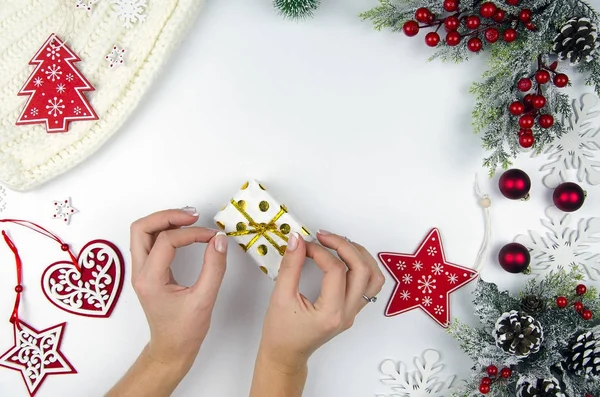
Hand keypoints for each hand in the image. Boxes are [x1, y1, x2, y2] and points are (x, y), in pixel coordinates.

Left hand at [129, 208, 227, 370]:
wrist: (171, 350)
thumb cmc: (184, 331)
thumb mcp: (204, 300)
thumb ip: (214, 268)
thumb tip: (219, 240)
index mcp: (150, 280)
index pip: (166, 241)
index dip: (192, 234)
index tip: (212, 237)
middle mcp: (140, 273)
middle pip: (142, 228)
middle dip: (167, 216)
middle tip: (192, 216)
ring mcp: (141, 271)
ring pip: (143, 232)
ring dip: (164, 221)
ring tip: (189, 220)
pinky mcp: (148, 272)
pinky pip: (150, 241)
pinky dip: (165, 231)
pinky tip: (184, 232)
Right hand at [257, 229, 384, 370]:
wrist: (285, 355)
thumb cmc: (281, 333)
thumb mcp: (280, 297)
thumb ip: (290, 266)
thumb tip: (297, 240)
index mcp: (331, 313)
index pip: (335, 270)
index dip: (319, 251)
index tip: (303, 245)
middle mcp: (348, 313)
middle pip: (362, 270)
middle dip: (344, 246)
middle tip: (324, 236)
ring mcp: (353, 312)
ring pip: (373, 277)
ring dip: (359, 255)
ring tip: (339, 244)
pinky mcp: (352, 310)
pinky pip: (369, 285)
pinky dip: (362, 266)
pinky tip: (345, 258)